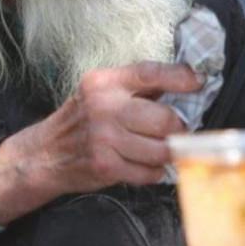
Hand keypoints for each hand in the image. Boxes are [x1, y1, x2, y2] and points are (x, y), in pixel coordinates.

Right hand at [0, 62, 200, 224]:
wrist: (46, 152)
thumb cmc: (83, 119)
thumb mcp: (101, 91)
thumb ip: (137, 87)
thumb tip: (185, 83)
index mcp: (105, 82)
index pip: (150, 73)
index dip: (180, 77)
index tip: (198, 82)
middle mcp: (104, 106)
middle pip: (164, 119)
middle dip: (178, 128)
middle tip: (176, 130)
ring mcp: (104, 138)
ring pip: (161, 149)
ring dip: (167, 152)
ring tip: (159, 148)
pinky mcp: (105, 165)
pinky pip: (149, 172)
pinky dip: (153, 171)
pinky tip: (142, 164)